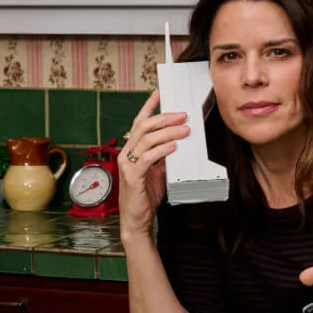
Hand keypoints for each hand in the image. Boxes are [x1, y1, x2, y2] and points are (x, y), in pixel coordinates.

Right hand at [117, 89, 188, 241]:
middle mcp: (126, 153)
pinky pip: (148, 158)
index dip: (149, 107)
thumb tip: (178, 141)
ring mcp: (127, 164)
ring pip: (147, 139)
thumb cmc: (146, 194)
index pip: (139, 123)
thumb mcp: (158, 171)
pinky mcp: (132, 176)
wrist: (137, 219)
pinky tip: (174, 146)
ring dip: (168, 132)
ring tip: (185, 130)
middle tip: (183, 115)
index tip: (159, 93)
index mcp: (132, 150)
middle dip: (164, 118)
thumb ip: (164, 156)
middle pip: (144, 127)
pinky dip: (163, 149)